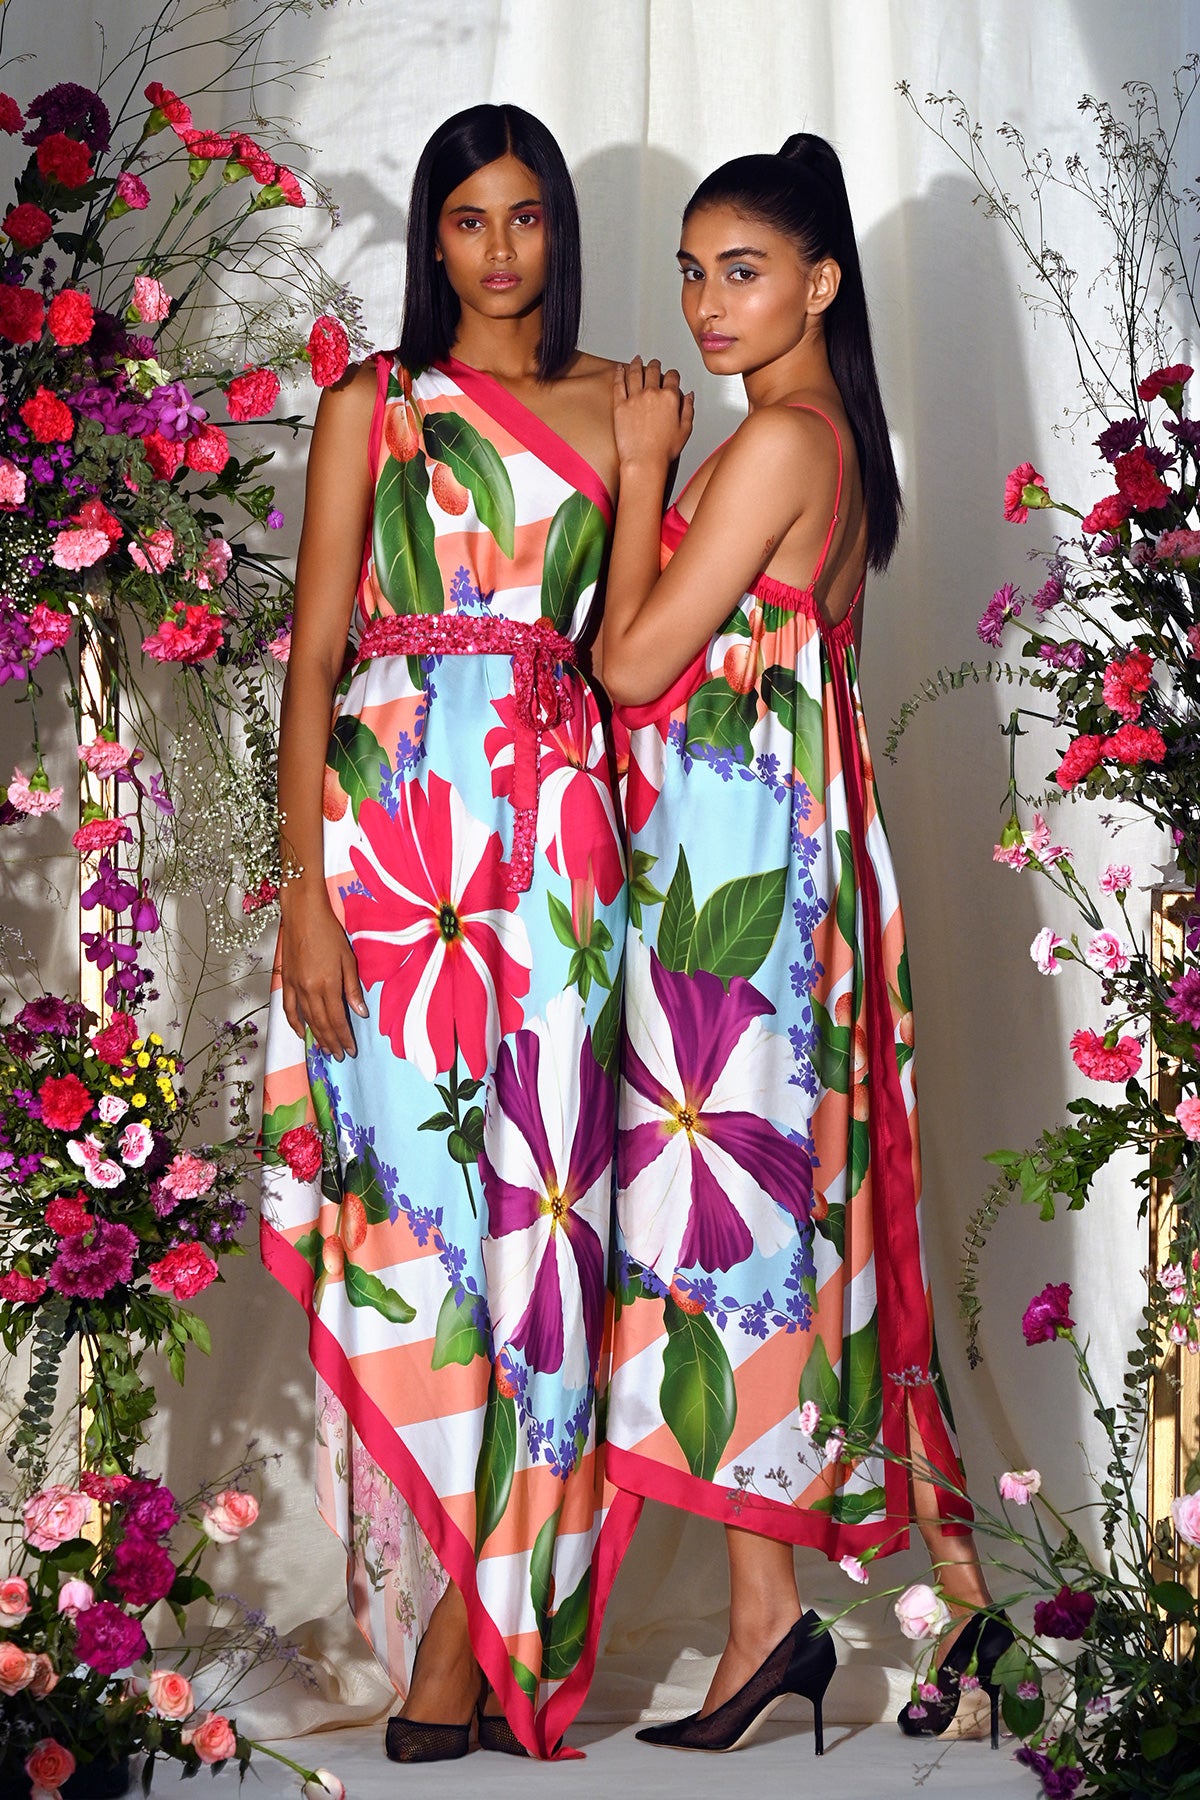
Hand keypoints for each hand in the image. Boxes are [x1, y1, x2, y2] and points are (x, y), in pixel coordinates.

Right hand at [280, 888, 367, 1058]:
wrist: (303, 914)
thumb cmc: (330, 933)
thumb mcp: (348, 959)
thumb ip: (352, 988)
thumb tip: (360, 1013)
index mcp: (328, 984)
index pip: (337, 1019)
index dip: (344, 1037)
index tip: (351, 1050)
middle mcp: (309, 989)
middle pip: (321, 1024)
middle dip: (332, 1042)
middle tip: (340, 1056)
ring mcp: (295, 986)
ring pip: (306, 1019)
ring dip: (317, 1037)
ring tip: (326, 1050)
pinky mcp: (286, 981)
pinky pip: (289, 1008)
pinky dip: (294, 1023)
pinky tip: (302, 1033)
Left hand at [613, 356, 693, 470]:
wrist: (644, 461)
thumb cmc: (664, 450)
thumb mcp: (685, 429)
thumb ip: (688, 409)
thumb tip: (689, 396)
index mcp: (669, 397)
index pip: (672, 377)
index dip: (672, 374)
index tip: (671, 375)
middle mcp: (652, 393)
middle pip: (653, 371)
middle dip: (654, 365)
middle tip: (654, 364)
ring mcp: (634, 398)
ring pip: (635, 372)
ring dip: (636, 364)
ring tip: (636, 360)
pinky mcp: (620, 405)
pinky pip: (618, 384)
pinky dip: (619, 373)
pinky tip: (619, 369)